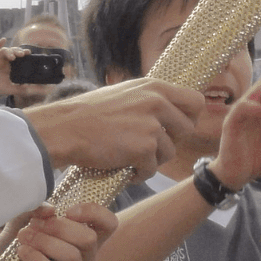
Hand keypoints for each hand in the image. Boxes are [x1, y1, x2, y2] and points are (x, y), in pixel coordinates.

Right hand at [0, 38, 25, 105]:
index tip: (30, 53)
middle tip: (23, 54)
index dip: (24, 54)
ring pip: (5, 50)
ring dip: (10, 51)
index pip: (19, 57)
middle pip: (13, 52)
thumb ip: (22, 89)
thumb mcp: (11, 89)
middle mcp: (5, 61)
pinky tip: (3, 40)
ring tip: (13, 57)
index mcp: (11, 66)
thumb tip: (34, 90)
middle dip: (18, 51)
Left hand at [0, 202, 118, 260]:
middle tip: (33, 225)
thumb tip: (49, 209)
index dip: (94, 213)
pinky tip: (23, 253)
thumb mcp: (20, 225)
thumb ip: (32, 212)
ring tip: (23, 238)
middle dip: (58, 227)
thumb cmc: (15, 253)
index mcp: (84, 243)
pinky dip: (37, 260)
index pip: (108, 225)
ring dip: (44, 242)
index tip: (68, 210)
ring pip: (71, 256)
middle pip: (88, 238)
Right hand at [27, 79, 203, 172]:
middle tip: (149, 146)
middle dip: (171, 142)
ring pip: (169, 153)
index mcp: (155, 86)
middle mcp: (157, 102)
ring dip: (152, 160)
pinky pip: (151, 170)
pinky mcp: (144, 148)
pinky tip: (123, 168)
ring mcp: (152, 125)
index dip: (189, 118)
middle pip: (187, 129)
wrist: (65, 128)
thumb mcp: (125, 93)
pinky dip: (138, 174)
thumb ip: (150, 99)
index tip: (175, 128)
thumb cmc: (89, 113)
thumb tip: (171, 109)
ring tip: (129, 156)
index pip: (195, 101)